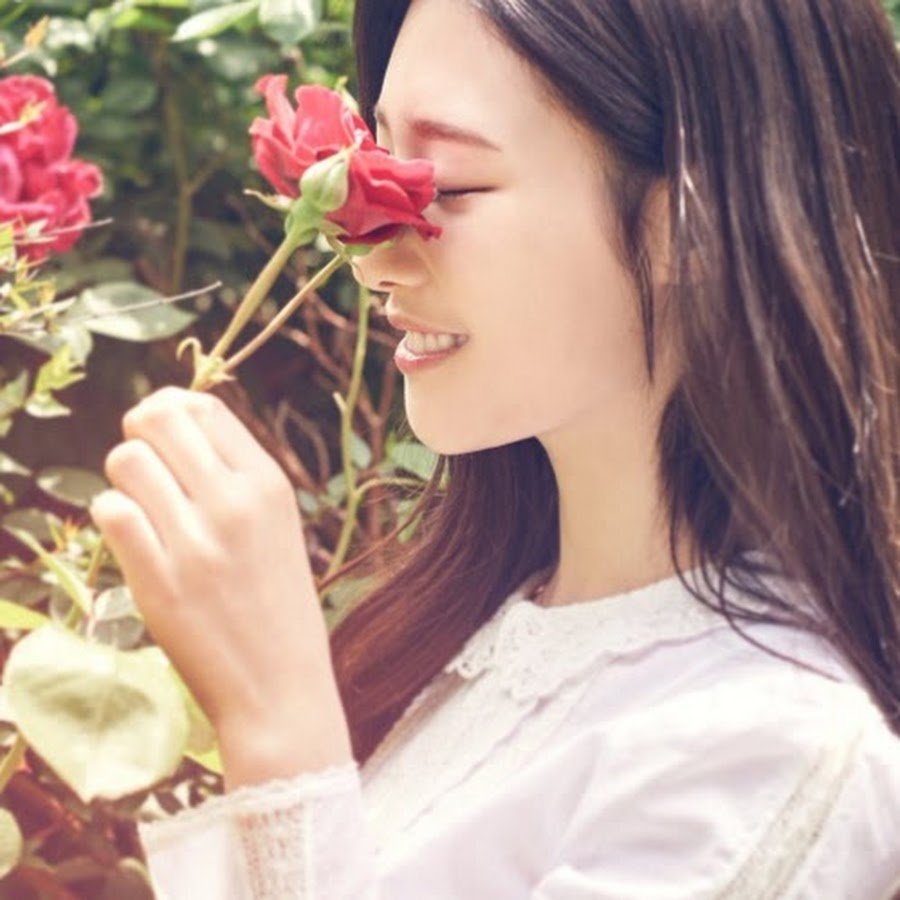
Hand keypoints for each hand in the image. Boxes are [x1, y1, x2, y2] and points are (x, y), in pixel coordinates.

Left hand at [90, 386, 352, 785]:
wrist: (281, 686)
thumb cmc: (278, 602)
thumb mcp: (278, 525)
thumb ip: (234, 477)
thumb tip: (175, 423)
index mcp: (269, 484)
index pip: (204, 406)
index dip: (172, 411)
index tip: (164, 437)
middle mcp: (234, 502)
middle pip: (158, 418)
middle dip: (140, 433)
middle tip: (145, 466)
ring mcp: (195, 541)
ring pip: (127, 460)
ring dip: (125, 479)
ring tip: (143, 509)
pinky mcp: (158, 580)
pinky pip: (111, 511)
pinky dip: (113, 516)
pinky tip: (134, 538)